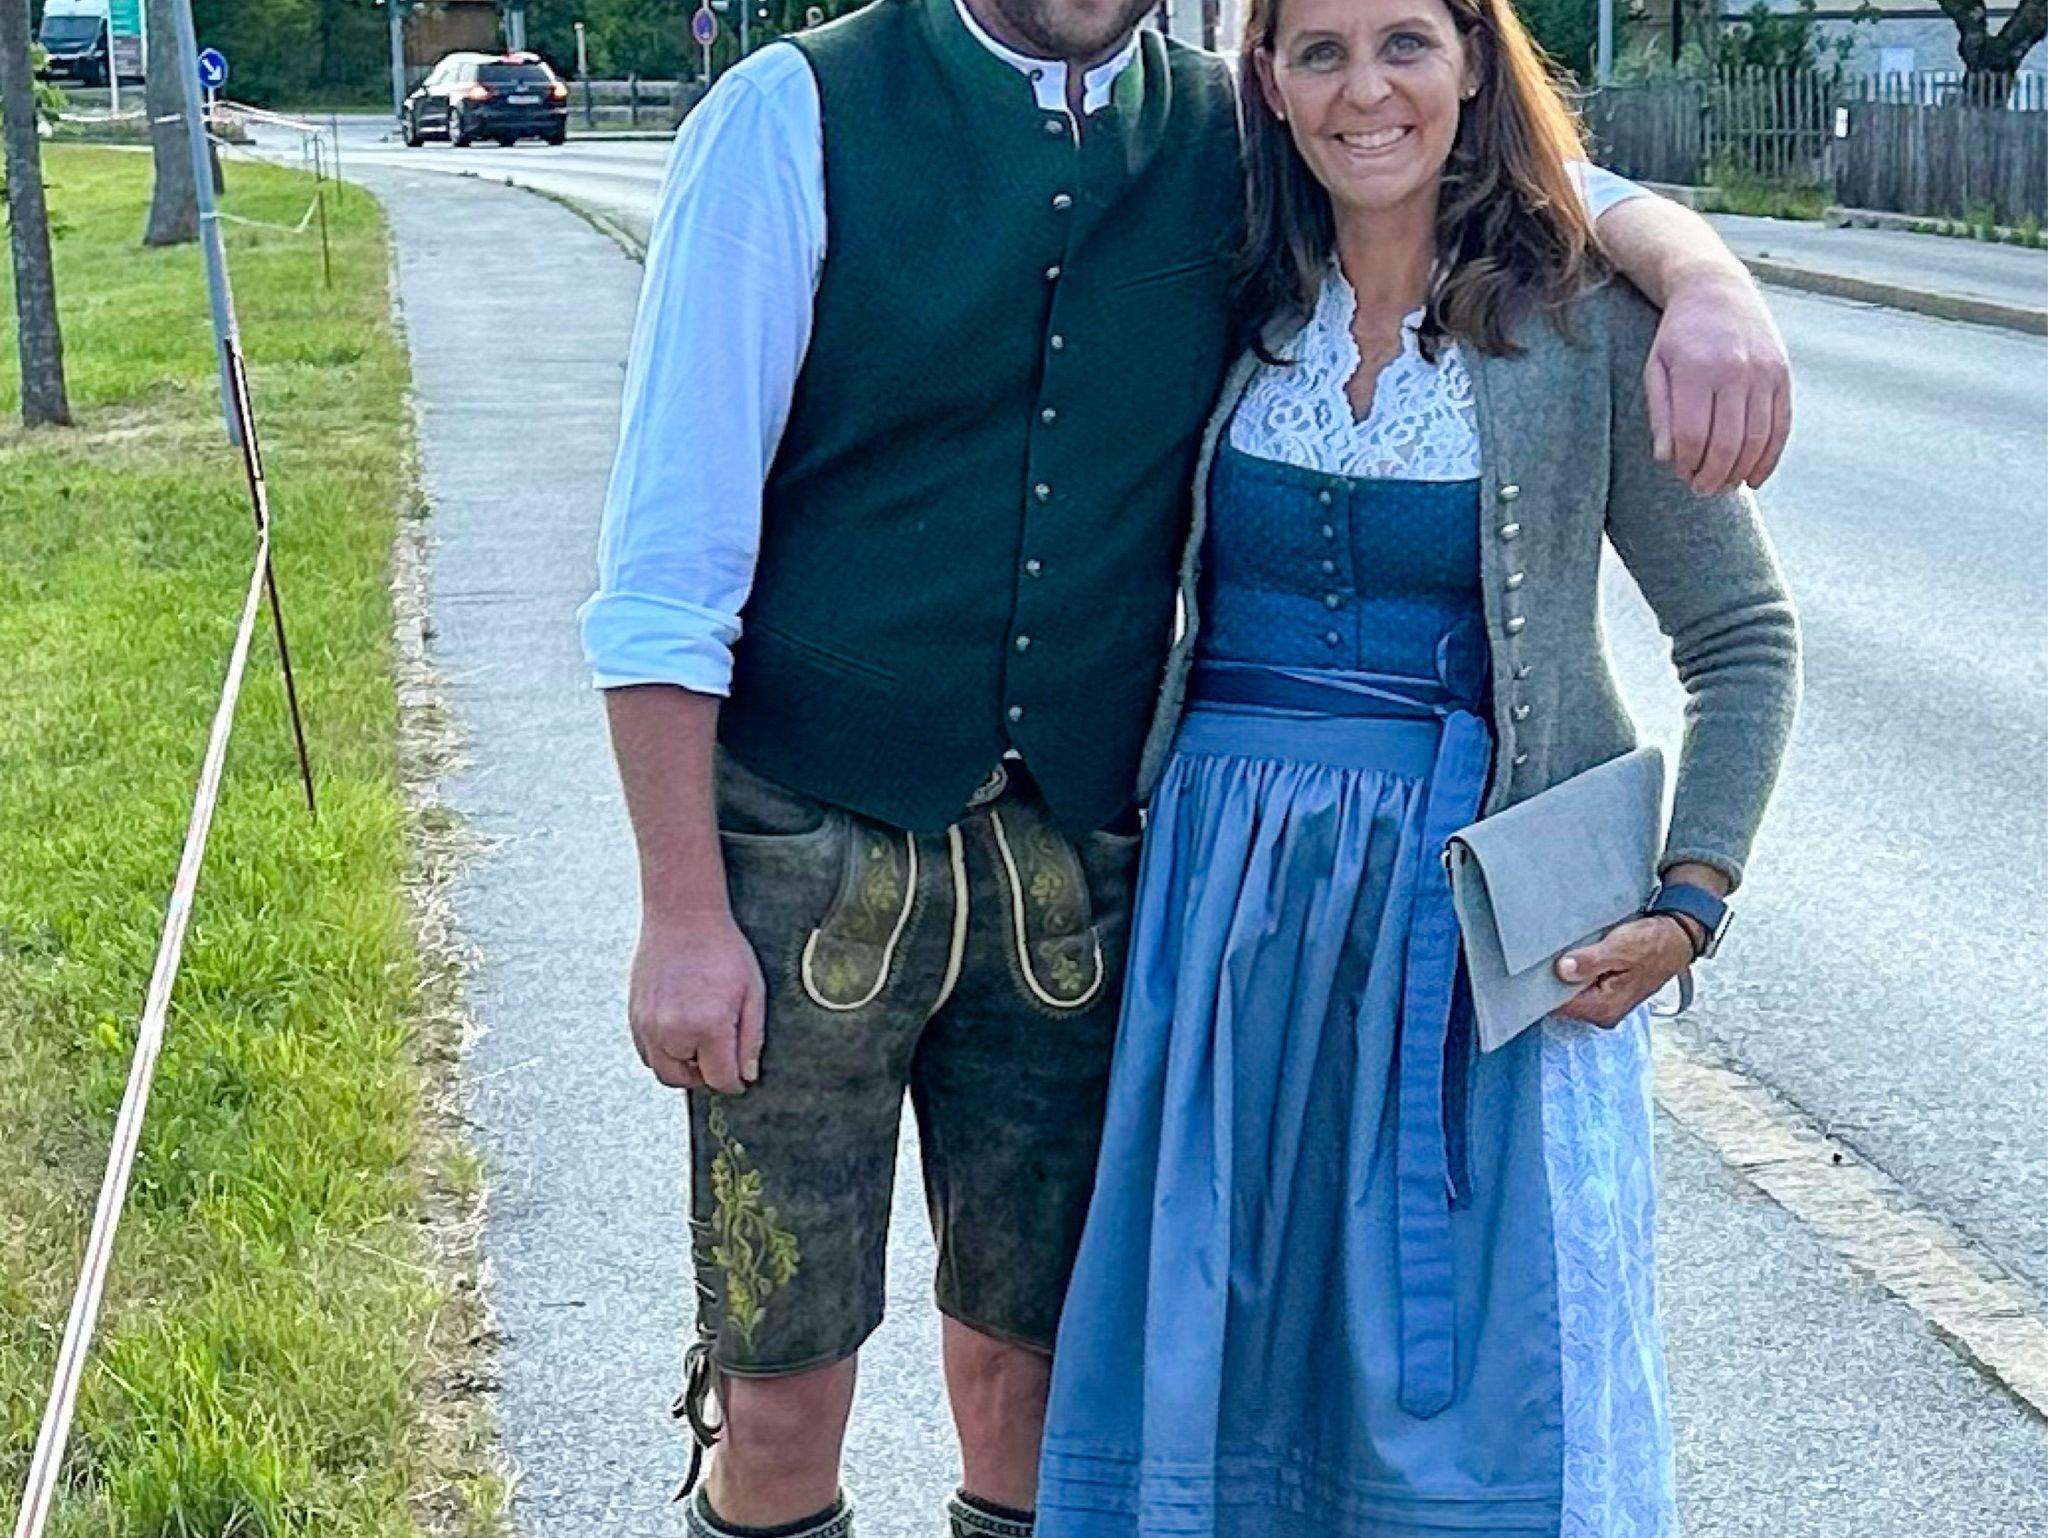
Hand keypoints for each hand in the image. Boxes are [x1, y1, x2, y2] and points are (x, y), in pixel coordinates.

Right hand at [628, 910, 765, 1093]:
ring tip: (701, 1042)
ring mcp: (648, 1025)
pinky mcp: (634, 1016)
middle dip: (706, 1076)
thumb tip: (747, 1076)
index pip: (720, 1079)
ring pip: (662, 1071)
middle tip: (721, 1058)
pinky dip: (663, 1052)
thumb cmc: (723, 950)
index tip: (741, 1078)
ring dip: (682, 1066)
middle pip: (686, 1081)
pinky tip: (681, 1030)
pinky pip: (646, 1052)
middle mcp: (672, 1031)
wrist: (682, 916)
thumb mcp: (753, 992)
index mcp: (708, 1026)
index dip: (735, 1083)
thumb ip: (752, 1039)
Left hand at [1552, 915, 1695, 1027]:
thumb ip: (1591, 961)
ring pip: (1571, 993)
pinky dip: (1576, 974)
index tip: (1533, 968)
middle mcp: (1603, 1013)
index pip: (1558, 1006)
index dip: (1542, 986)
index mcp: (1604, 1007)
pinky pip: (1582, 987)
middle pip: (1562, 1001)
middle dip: (1552, 980)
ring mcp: (1606, 1005)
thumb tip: (1562, 970)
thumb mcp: (1620, 947)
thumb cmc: (1653, 942)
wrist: (1678, 938)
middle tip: (1545, 956)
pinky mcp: (1608, 994)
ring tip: (1562, 953)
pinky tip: (1576, 958)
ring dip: (1564, 976)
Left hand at [1644, 274, 1791, 493]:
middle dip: (1713, 475)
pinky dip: (1769, 458)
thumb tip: (1667, 460)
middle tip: (1701, 489)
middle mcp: (1734, 371)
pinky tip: (1754, 477)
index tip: (1680, 474)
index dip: (1687, 464)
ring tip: (1724, 486)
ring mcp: (1764, 373)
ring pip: (1757, 439)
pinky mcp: (1783, 375)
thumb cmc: (1679, 336)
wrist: (1717, 291)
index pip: (1694, 435)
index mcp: (1696, 370)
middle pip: (1728, 443)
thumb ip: (1661, 414)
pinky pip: (1781, 426)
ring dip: (1741, 472)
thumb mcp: (1656, 368)